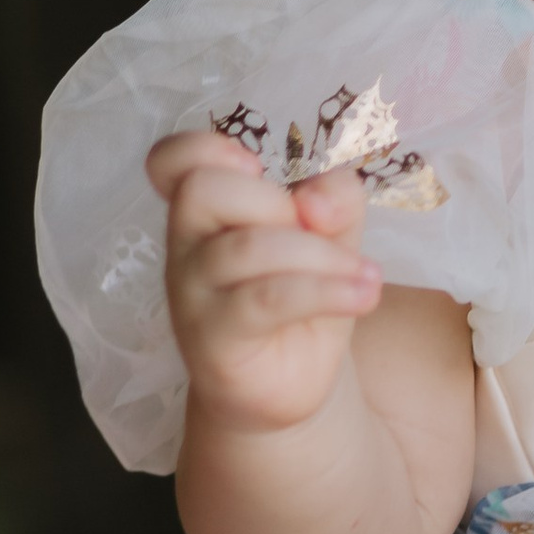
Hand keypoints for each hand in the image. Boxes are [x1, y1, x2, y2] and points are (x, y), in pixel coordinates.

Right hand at [147, 129, 379, 434]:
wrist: (289, 385)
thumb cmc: (302, 297)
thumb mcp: (330, 235)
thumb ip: (333, 196)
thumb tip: (314, 198)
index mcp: (207, 210)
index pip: (169, 161)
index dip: (201, 148)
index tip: (255, 166)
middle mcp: (186, 245)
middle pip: (205, 188)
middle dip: (278, 202)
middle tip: (318, 235)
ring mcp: (191, 294)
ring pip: (247, 247)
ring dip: (320, 255)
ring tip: (364, 276)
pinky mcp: (212, 339)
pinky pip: (266, 298)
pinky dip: (326, 290)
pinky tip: (362, 295)